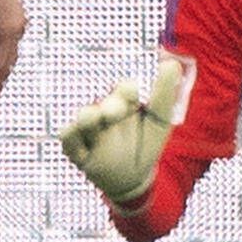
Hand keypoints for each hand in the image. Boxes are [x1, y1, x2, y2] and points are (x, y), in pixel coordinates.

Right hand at [59, 52, 192, 208]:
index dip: (127, 91)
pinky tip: (79, 140)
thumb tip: (172, 63)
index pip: (126, 90)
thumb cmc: (145, 143)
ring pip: (85, 118)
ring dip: (88, 118)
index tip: (131, 94)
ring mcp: (91, 131)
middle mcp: (105, 113)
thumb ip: (164, 94)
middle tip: (115, 113)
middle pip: (105, 103)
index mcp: (126, 102)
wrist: (133, 177)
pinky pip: (69, 139)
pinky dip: (71, 136)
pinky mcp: (78, 150)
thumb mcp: (159, 122)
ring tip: (93, 118)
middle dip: (112, 107)